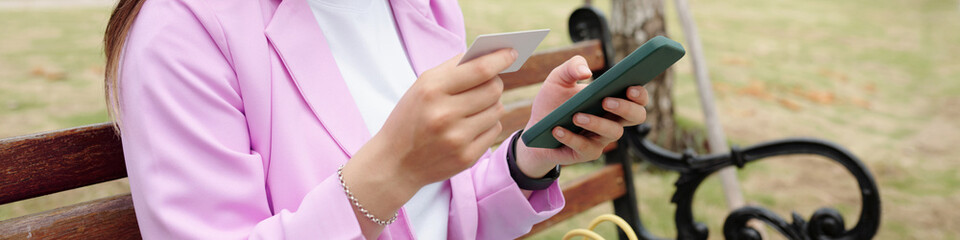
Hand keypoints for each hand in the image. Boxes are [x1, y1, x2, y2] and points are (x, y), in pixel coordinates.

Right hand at [341, 49, 515, 237]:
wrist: (395, 163)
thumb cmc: (411, 117)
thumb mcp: (421, 87)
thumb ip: (452, 69)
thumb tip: (488, 55)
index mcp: (432, 90)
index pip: (479, 70)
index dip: (500, 59)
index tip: (512, 52)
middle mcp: (445, 114)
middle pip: (493, 89)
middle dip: (494, 83)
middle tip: (486, 83)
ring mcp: (457, 138)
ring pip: (498, 109)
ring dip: (491, 104)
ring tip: (474, 107)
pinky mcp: (466, 157)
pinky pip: (495, 130)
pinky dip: (488, 124)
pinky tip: (471, 126)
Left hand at [515, 56, 649, 177]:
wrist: (535, 127)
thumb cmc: (554, 100)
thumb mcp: (559, 78)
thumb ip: (573, 66)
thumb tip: (586, 72)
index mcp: (613, 100)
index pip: (638, 98)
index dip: (640, 94)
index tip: (630, 87)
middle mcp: (613, 120)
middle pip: (636, 116)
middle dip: (626, 108)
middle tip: (606, 100)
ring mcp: (602, 138)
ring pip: (613, 133)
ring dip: (596, 123)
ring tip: (576, 115)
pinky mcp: (586, 153)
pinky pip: (585, 148)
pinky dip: (571, 138)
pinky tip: (557, 130)